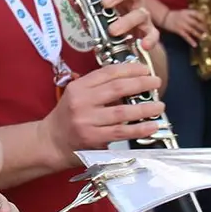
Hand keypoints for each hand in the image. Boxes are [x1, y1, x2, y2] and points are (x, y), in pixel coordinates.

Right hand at [39, 64, 165, 161]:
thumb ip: (99, 88)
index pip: (108, 73)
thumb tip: (131, 81)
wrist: (51, 142)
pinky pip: (121, 132)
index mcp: (79, 87)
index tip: (145, 69)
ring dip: (144, 108)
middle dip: (141, 83)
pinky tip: (152, 125)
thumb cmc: (68, 118)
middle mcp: (81, 102)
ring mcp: (87, 121)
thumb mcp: (77, 96)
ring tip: (159, 105)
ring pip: (122, 112)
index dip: (130, 69)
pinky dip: (139, 128)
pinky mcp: (93, 139)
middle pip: (117, 88)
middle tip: (156, 82)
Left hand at [89, 0, 158, 51]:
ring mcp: (141, 15)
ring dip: (127, 21)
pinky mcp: (147, 32)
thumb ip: (82, 3)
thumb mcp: (91, 11)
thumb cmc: (105, 21)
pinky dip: (150, 38)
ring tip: (112, 30)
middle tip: (104, 3)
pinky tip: (143, 44)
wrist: (123, 42)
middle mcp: (131, 0)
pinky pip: (153, 34)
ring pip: (141, 12)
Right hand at [159, 8, 206, 48]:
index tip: (207, 22)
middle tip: (207, 32)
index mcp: (187, 12)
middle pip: (196, 23)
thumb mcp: (183, 12)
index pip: (198, 14)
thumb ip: (191, 15)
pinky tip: (195, 45)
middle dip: (203, 28)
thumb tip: (201, 21)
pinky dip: (191, 41)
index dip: (203, 18)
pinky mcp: (178, 30)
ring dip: (199, 35)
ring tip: (204, 38)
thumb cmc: (174, 15)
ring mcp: (182, 24)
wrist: (164, 17)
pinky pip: (186, 36)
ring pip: (192, 30)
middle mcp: (185, 18)